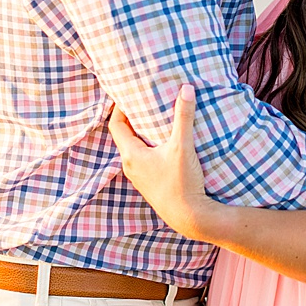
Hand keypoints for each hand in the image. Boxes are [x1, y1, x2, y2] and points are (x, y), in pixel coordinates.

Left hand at [108, 84, 212, 240]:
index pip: (116, 125)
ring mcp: (138, 177)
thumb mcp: (182, 146)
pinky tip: (162, 146)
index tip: (128, 95)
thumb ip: (184, 117)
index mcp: (131, 155)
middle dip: (131, 119)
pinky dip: (147, 149)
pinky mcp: (149, 185)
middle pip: (124, 136)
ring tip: (152, 121)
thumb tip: (186, 88)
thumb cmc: (182, 183)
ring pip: (133, 150)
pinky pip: (142, 160)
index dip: (118, 108)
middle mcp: (130, 166)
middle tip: (142, 104)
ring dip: (140, 135)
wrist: (190, 217)